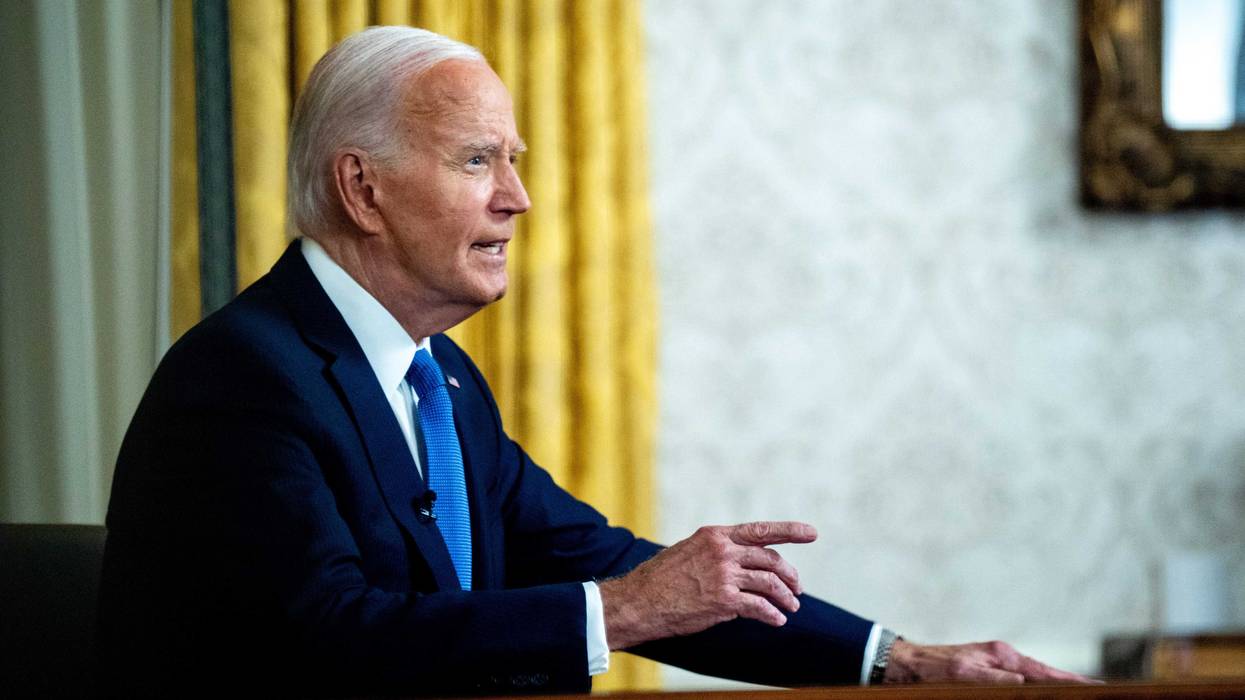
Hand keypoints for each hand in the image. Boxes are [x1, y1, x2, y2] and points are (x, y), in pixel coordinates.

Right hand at [598, 521, 815, 649]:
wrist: (640, 601)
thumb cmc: (661, 579)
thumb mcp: (689, 551)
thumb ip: (717, 552)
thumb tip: (742, 562)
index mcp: (715, 535)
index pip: (760, 530)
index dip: (790, 531)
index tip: (812, 533)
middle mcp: (722, 551)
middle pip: (771, 559)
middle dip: (789, 574)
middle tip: (797, 587)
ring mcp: (724, 575)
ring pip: (770, 583)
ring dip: (786, 596)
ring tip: (791, 607)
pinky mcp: (724, 601)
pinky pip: (760, 607)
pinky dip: (772, 614)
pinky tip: (777, 620)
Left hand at [885, 639, 1099, 683]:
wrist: (905, 664)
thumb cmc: (933, 669)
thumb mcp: (964, 675)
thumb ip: (995, 679)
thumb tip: (1024, 683)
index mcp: (1002, 656)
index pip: (1046, 672)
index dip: (1072, 681)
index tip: (1098, 688)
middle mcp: (1003, 660)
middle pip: (1046, 676)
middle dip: (1070, 685)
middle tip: (1097, 692)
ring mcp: (996, 667)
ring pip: (1034, 681)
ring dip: (1053, 687)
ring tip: (1076, 693)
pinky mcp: (987, 675)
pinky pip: (1019, 684)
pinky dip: (1035, 687)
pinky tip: (1040, 693)